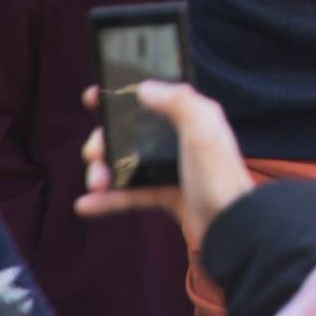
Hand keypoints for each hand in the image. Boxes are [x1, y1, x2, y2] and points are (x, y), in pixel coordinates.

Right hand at [77, 77, 253, 246]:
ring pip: (126, 163)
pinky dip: (108, 199)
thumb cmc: (219, 175)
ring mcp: (170, 166)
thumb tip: (145, 87)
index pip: (151, 96)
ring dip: (104, 171)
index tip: (93, 97)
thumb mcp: (202, 130)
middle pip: (130, 132)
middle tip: (93, 153)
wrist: (229, 227)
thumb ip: (178, 102)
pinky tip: (86, 204)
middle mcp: (178, 137)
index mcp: (190, 115)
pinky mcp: (164, 193)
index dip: (121, 96)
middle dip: (105, 141)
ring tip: (95, 182)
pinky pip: (130, 193)